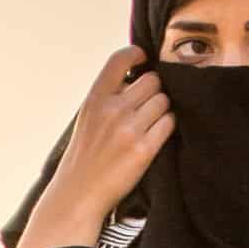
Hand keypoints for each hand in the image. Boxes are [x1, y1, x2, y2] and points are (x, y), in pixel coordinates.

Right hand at [41, 46, 172, 221]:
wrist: (79, 194)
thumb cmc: (85, 157)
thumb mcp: (87, 118)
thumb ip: (108, 97)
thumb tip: (139, 77)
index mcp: (95, 98)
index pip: (119, 60)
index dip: (136, 53)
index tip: (143, 58)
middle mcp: (112, 109)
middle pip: (151, 80)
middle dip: (154, 89)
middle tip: (149, 104)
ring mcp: (129, 129)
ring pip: (164, 101)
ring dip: (163, 109)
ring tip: (151, 122)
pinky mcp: (144, 149)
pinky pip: (169, 123)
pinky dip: (167, 126)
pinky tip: (157, 134)